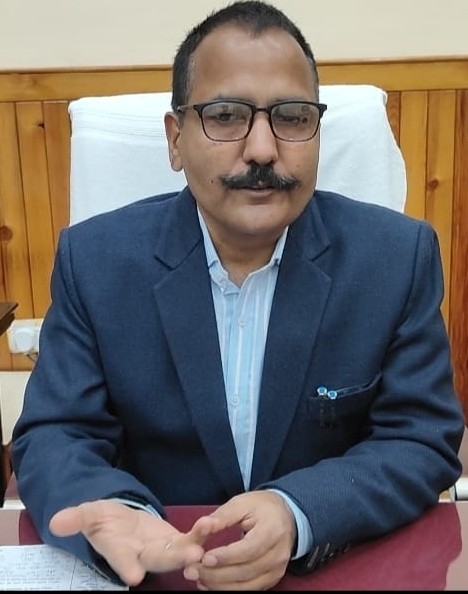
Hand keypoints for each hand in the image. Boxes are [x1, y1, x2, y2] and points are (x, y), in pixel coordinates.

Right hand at [49, 500, 222, 586]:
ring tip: (205, 539)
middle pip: (159, 561)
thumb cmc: (105, 521)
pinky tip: (213, 524)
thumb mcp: (89, 514)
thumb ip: (76, 518)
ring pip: (179, 553)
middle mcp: (143, 556)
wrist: (122, 522)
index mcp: (120, 552)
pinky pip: (192, 538)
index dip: (128, 567)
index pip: (123, 561)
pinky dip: (202, 533)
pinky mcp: (177, 540)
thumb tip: (54, 521)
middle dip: (175, 560)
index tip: (134, 576)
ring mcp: (163, 550)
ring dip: (194, 547)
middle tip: (191, 559)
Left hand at [183, 491, 296, 590]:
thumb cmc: (261, 507)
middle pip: (246, 571)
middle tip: (192, 571)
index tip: (204, 558)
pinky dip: (229, 590)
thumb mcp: (243, 502)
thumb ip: (223, 515)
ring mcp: (277, 570)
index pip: (248, 549)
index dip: (226, 557)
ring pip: (247, 585)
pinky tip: (211, 584)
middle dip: (217, 574)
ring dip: (220, 586)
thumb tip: (203, 525)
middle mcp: (278, 554)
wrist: (286, 516)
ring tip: (198, 578)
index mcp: (272, 531)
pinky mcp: (272, 579)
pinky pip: (250, 589)